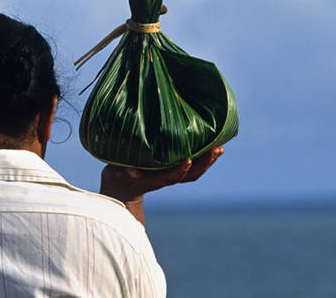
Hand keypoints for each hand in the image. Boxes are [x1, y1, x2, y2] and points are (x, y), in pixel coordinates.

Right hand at [99, 147, 223, 224]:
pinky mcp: (172, 168)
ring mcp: (171, 174)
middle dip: (203, 163)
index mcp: (153, 180)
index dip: (179, 170)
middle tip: (215, 149)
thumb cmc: (118, 179)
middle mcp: (166, 178)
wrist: (122, 189)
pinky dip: (203, 157)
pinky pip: (192, 165)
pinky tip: (211, 145)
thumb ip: (123, 170)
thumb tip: (130, 166)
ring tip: (219, 148)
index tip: (188, 160)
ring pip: (194, 171)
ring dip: (208, 161)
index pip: (170, 177)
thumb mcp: (116, 174)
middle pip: (189, 175)